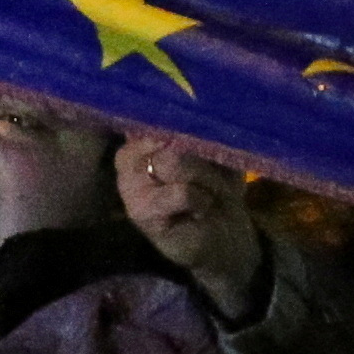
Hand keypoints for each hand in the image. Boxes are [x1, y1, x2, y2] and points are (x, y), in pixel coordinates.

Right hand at [118, 135, 267, 321]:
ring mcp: (129, 185)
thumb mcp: (215, 154)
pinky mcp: (139, 211)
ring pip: (174, 161)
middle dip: (203, 158)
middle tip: (213, 179)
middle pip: (170, 137)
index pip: (162, 115)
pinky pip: (181, 191)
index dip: (191, 127)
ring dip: (204, 179)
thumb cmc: (218, 189)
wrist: (226, 238)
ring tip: (207, 195)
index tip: (209, 142)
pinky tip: (199, 211)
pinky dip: (201, 200)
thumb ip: (199, 133)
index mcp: (143, 137)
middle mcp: (128, 157)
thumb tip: (192, 119)